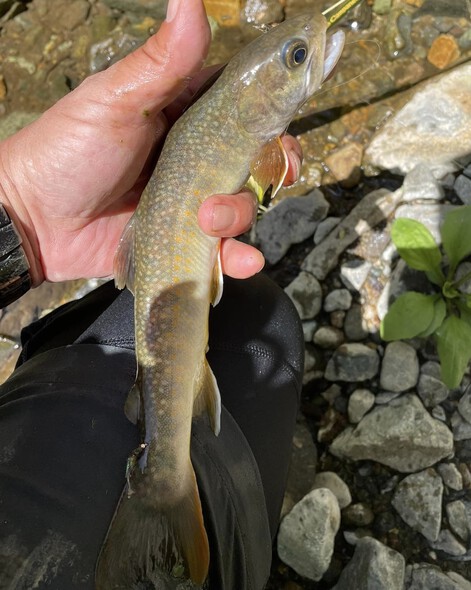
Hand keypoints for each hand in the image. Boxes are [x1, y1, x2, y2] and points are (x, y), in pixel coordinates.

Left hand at [0, 0, 300, 285]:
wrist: (33, 219)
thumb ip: (160, 61)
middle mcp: (197, 158)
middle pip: (258, 161)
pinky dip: (239, 259)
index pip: (248, 108)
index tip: (287, 123)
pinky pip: (225, 251)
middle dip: (273, 171)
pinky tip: (239, 260)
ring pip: (245, 207)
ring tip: (208, 220)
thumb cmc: (68, 150)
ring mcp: (193, 202)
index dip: (276, 114)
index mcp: (187, 115)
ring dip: (240, 216)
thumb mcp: (114, 100)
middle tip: (272, 177)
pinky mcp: (185, 242)